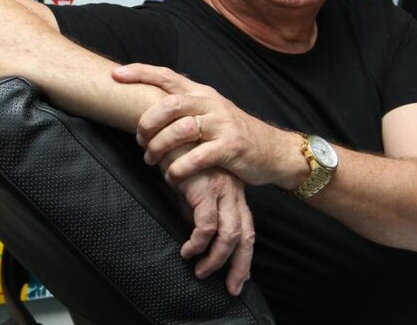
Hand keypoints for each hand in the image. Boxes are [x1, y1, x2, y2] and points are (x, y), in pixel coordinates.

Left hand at [113, 64, 302, 187]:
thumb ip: (184, 107)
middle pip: (170, 104)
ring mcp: (222, 124)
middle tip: (139, 140)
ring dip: (159, 147)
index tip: (116, 74)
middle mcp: (211, 103)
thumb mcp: (210, 112)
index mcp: (202, 93)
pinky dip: (180, 168)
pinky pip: (198, 156)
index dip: (141, 72)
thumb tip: (146, 107)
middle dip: (147, 122)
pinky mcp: (230, 147)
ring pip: (181, 130)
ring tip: (151, 161)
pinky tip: (173, 176)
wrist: (272, 150)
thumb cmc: (232, 133)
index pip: (168, 76)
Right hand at [171, 159, 253, 295]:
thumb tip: (197, 234)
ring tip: (200, 271)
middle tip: (232, 287)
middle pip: (245, 234)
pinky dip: (198, 243)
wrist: (170, 127)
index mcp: (233, 191)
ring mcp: (221, 189)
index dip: (244, 254)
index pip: (246, 227)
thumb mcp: (192, 185)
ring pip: (228, 234)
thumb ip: (197, 207)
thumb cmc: (178, 155)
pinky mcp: (205, 188)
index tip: (239, 276)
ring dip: (215, 258)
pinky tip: (187, 250)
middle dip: (240, 265)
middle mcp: (233, 191)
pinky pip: (206, 225)